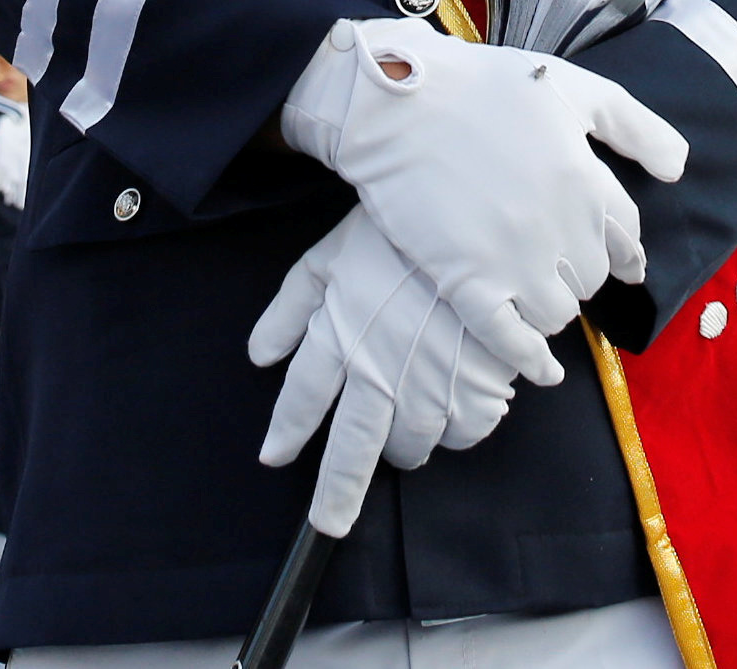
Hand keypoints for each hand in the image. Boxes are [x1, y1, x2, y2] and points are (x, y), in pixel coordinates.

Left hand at [249, 208, 533, 535]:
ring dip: (408, 446)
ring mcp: (428, 380)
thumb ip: (292, 308)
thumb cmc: (401, 230)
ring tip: (411, 427)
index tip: (275, 458)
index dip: (287, 433)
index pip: (302, 399)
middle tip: (330, 523)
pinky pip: (465, 430)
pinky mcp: (478, 382)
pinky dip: (461, 426)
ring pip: (412, 444)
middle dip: (337, 492)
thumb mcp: (333, 254)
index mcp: (339, 334)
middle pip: (352, 447)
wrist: (476, 214)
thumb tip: (257, 355)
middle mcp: (378, 367)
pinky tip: (461, 400)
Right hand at [278, 18, 688, 375]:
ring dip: (557, 308)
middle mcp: (561, 226)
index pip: (625, 234)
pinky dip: (532, 362)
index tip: (625, 262)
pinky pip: (512, 342)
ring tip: (542, 297)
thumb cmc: (483, 86)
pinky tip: (543, 372)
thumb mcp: (573, 88)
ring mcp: (514, 260)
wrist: (397, 102)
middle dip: (585, 271)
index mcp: (587, 179)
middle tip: (564, 264)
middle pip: (593, 276)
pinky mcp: (467, 283)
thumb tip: (678, 167)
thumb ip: (636, 126)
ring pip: (559, 312)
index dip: (625, 250)